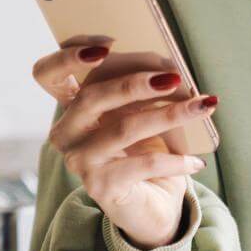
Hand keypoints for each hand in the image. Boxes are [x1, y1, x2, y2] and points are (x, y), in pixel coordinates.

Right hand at [32, 41, 218, 249]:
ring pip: (124, 128)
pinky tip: (196, 161)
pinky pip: (143, 164)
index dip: (68, 55)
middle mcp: (66, 133)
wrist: (152, 206)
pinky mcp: (100, 186)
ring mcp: (79, 161)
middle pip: (92, 96)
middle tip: (175, 76)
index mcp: (72, 108)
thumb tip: (173, 70)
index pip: (47, 74)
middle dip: (136, 82)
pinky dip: (175, 160)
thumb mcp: (142, 114)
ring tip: (203, 106)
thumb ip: (143, 90)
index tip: (108, 44)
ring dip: (169, 114)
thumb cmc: (146, 151)